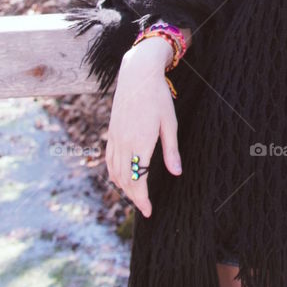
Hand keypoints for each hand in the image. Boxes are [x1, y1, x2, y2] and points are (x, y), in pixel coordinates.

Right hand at [105, 37, 183, 218]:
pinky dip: (114, 173)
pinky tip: (122, 178)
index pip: (139, 179)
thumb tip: (176, 172)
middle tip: (144, 208)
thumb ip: (171, 150)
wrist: (137, 75)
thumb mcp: (170, 123)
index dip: (142, 199)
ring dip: (124, 187)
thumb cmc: (158, 97)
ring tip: (136, 196)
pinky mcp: (111, 132)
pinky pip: (109, 160)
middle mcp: (124, 143)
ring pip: (115, 171)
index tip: (149, 211)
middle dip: (134, 197)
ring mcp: (115, 138)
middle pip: (126, 179)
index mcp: (140, 142)